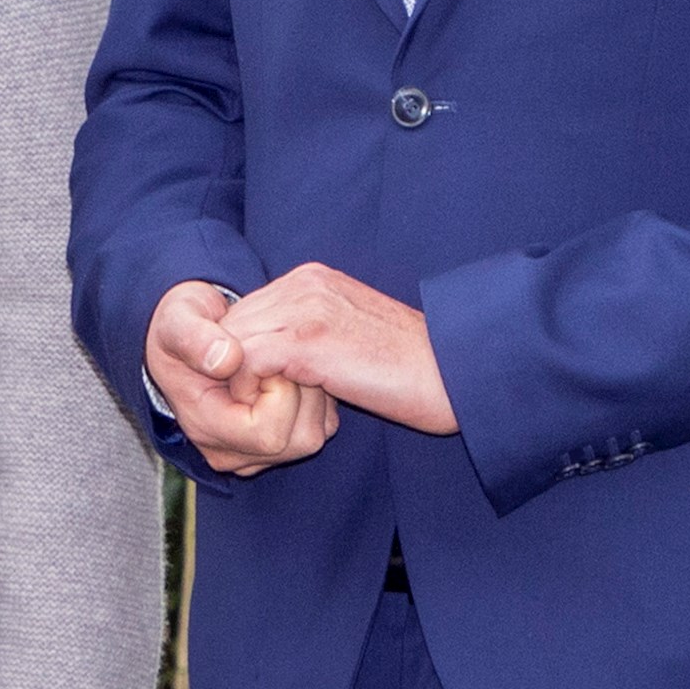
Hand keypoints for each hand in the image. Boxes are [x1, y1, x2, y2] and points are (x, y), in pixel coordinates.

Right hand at [143, 280, 337, 476]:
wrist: (190, 338)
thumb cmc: (183, 328)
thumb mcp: (178, 319)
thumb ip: (194, 337)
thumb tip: (228, 359)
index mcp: (204, 427)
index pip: (267, 433)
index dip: (280, 392)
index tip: (265, 355)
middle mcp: (230, 452)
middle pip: (298, 440)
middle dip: (302, 391)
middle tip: (281, 354)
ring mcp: (254, 454)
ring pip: (313, 436)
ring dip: (312, 394)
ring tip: (285, 361)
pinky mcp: (275, 445)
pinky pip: (318, 428)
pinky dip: (316, 399)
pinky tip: (293, 373)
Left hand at [224, 263, 454, 436]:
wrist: (460, 374)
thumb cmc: (411, 370)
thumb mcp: (350, 337)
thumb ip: (310, 335)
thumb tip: (272, 360)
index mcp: (313, 280)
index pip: (245, 310)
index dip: (238, 351)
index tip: (251, 386)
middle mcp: (304, 283)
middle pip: (231, 322)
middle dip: (229, 365)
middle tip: (245, 401)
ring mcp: (305, 308)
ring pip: (231, 340)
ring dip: (237, 379)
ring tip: (256, 408)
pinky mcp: (308, 341)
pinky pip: (245, 360)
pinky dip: (248, 388)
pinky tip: (269, 408)